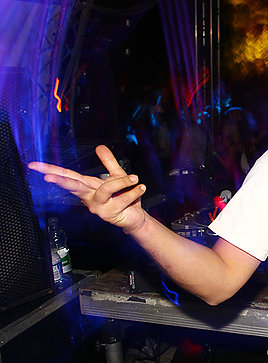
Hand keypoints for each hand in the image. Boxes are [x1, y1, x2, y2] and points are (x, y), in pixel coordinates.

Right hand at [29, 145, 147, 233]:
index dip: (50, 170)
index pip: (67, 176)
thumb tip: (99, 146)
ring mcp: (97, 207)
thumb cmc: (124, 197)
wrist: (136, 217)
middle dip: (61, 180)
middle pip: (73, 186)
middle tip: (47, 176)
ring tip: (135, 178)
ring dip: (122, 181)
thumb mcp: (117, 176)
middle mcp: (89, 198)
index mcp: (88, 187)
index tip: (33, 165)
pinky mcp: (109, 214)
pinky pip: (121, 198)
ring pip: (105, 189)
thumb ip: (108, 162)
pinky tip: (140, 188)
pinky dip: (134, 191)